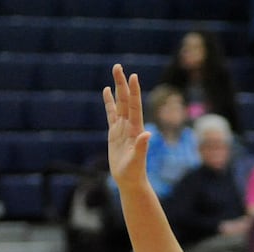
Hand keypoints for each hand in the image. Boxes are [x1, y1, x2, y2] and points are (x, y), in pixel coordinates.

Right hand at [104, 64, 151, 193]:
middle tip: (118, 66)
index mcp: (136, 129)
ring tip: (115, 72)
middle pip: (125, 100)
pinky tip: (106, 91)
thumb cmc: (134, 173)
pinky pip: (111, 114)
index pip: (134, 106)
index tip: (133, 76)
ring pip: (119, 104)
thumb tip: (147, 133)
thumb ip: (142, 147)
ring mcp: (122, 128)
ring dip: (117, 88)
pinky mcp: (114, 133)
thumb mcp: (137, 160)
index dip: (133, 92)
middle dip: (122, 83)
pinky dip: (109, 102)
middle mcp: (130, 126)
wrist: (130, 181)